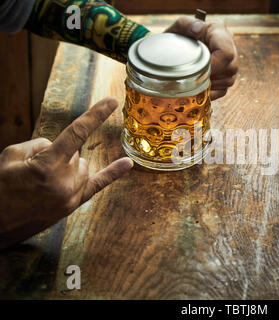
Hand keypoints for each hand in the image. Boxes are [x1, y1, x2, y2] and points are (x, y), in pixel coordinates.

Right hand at [0, 98, 132, 249]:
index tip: (112, 102)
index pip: (77, 133)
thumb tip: (59, 147)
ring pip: (82, 166)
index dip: (95, 115)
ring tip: (42, 182)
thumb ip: (39, 145)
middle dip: (57, 155)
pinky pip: (97, 185)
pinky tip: (127, 163)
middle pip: (75, 153)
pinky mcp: (73, 206)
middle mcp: (65, 183)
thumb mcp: (11, 156)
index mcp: (48, 167)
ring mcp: (71, 197)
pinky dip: (112, 173)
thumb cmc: (0, 187)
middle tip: (34, 171)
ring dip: (67, 166)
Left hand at [165, 16, 237, 99]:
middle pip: (229, 69)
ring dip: (210, 84)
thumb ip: (185, 23)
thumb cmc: (177, 38)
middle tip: (192, 76)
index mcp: (220, 32)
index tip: (197, 70)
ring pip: (228, 81)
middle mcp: (230, 47)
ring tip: (194, 79)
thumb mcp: (177, 29)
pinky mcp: (227, 78)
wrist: (176, 50)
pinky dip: (210, 92)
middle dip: (210, 76)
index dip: (213, 65)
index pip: (226, 52)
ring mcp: (231, 64)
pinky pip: (223, 90)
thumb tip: (199, 28)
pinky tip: (199, 87)